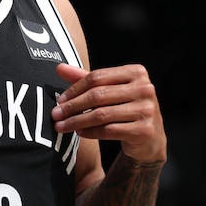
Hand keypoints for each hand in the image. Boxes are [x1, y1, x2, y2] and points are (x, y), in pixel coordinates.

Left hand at [51, 63, 166, 164]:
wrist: (149, 138)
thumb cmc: (124, 107)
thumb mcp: (108, 89)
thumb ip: (85, 78)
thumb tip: (59, 68)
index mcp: (136, 72)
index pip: (97, 77)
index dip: (75, 88)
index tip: (60, 100)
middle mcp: (145, 88)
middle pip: (98, 95)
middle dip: (73, 106)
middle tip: (55, 114)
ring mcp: (147, 110)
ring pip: (102, 114)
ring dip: (77, 121)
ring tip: (62, 126)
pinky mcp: (145, 130)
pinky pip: (109, 130)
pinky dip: (90, 132)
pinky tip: (79, 133)